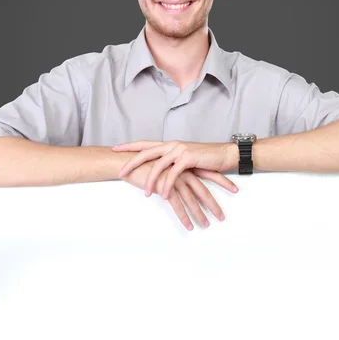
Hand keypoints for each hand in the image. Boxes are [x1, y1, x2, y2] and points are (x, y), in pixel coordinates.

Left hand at [113, 140, 236, 199]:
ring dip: (150, 180)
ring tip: (145, 193)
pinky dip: (167, 185)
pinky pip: (173, 174)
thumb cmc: (204, 158)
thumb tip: (159, 170)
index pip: (145, 144)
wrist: (223, 154)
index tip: (115, 149)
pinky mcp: (188, 158)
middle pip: (146, 152)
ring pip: (158, 165)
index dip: (130, 146)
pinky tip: (163, 195)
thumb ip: (171, 161)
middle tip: (120, 173)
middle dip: (131, 163)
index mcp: (169, 144)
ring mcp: (179, 150)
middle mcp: (171, 145)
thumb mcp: (184, 158)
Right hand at [120, 160, 238, 230]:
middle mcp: (183, 172)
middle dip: (214, 205)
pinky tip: (189, 226)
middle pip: (203, 191)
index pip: (210, 174)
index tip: (235, 189)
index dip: (223, 181)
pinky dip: (184, 217)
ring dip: (200, 215)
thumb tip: (186, 180)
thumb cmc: (146, 164)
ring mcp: (175, 180)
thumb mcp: (167, 165)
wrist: (129, 161)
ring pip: (192, 200)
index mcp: (186, 165)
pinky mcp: (165, 188)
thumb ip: (177, 172)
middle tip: (222, 217)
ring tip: (206, 226)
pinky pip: (177, 205)